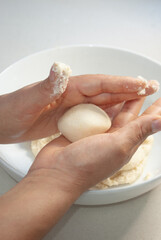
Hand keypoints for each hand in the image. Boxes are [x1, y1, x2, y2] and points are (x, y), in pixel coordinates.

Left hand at [0, 66, 157, 142]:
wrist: (3, 121)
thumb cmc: (12, 110)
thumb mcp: (29, 99)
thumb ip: (47, 85)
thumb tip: (62, 68)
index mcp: (66, 88)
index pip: (99, 83)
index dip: (120, 84)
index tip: (140, 85)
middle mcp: (72, 94)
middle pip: (106, 90)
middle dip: (128, 89)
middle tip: (150, 88)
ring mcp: (72, 105)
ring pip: (103, 101)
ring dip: (122, 99)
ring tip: (140, 100)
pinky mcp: (69, 115)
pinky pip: (93, 113)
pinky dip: (108, 112)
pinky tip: (117, 115)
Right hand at [29, 97, 160, 193]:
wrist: (56, 172)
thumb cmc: (86, 164)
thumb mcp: (117, 146)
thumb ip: (138, 131)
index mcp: (124, 142)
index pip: (144, 123)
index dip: (154, 110)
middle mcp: (112, 138)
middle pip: (128, 115)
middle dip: (137, 101)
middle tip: (144, 87)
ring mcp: (96, 134)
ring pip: (110, 113)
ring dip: (117, 101)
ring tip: (124, 88)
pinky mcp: (81, 130)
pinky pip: (92, 114)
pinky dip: (97, 105)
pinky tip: (99, 98)